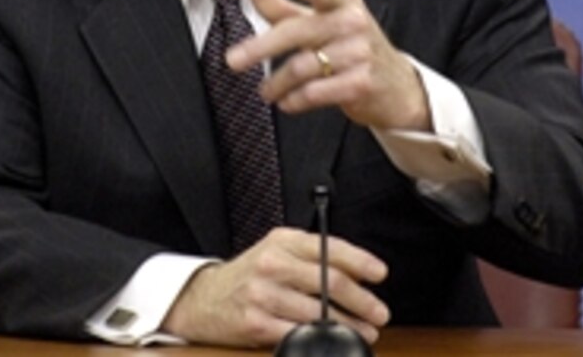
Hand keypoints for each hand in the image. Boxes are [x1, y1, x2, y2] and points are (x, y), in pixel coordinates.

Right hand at [161, 227, 388, 346]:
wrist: (203, 298)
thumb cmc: (248, 274)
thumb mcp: (276, 251)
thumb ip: (311, 256)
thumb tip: (356, 274)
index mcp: (283, 241)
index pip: (329, 247)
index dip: (360, 261)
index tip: (380, 273)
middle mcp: (273, 263)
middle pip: (329, 281)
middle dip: (362, 300)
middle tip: (379, 312)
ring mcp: (263, 293)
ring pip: (318, 312)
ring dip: (348, 325)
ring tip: (364, 331)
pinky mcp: (255, 323)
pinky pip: (297, 334)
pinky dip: (319, 340)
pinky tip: (332, 342)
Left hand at [226, 0, 431, 130]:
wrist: (397, 87)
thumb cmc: (353, 48)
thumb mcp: (323, 23)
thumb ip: (286, 8)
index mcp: (344, 1)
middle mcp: (355, 23)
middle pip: (299, 32)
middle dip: (260, 47)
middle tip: (233, 60)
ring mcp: (360, 54)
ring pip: (302, 67)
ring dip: (276, 83)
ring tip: (265, 91)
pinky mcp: (360, 84)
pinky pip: (315, 92)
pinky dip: (294, 100)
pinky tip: (286, 102)